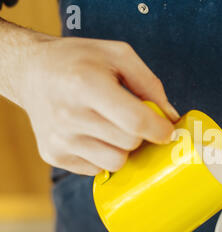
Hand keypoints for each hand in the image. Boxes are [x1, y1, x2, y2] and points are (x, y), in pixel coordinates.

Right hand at [10, 35, 179, 174]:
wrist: (31, 71)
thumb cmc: (79, 61)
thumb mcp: (118, 55)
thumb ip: (150, 85)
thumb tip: (171, 119)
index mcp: (86, 85)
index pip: (136, 122)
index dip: (160, 130)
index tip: (167, 129)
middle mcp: (69, 116)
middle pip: (130, 143)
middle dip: (140, 133)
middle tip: (132, 119)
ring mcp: (59, 140)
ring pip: (116, 162)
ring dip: (123, 147)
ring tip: (111, 126)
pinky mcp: (53, 156)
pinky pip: (97, 169)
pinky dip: (103, 155)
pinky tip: (93, 134)